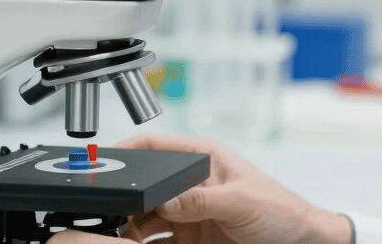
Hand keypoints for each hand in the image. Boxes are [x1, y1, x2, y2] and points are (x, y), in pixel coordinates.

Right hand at [47, 133, 352, 243]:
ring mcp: (186, 215)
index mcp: (203, 159)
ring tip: (115, 239)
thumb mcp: (243, 201)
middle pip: (142, 188)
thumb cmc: (283, 211)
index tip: (99, 162)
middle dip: (121, 201)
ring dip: (125, 230)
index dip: (125, 150)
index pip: (155, 147)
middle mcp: (190, 184)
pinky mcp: (187, 242)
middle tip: (103, 215)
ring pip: (141, 220)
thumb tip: (167, 201)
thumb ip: (203, 199)